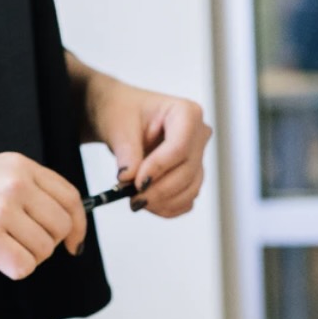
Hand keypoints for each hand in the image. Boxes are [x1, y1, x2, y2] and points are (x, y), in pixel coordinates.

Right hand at [0, 153, 85, 280]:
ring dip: (27, 257)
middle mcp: (16, 184)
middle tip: (24, 247)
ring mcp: (2, 209)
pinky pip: (23, 266)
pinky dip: (13, 269)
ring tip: (1, 248)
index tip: (73, 241)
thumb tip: (58, 218)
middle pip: (60, 227)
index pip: (70, 197)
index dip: (78, 224)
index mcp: (20, 166)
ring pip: (43, 250)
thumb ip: (24, 187)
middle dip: (47, 245)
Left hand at [81, 74, 211, 218]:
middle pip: (187, 171)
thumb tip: (129, 178)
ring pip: (190, 188)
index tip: (136, 183)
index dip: (159, 168)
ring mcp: (198, 156)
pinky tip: (149, 204)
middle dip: (159, 190)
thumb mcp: (118, 126)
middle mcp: (198, 134)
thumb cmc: (122, 111)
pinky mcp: (192, 175)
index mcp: (186, 112)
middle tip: (132, 198)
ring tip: (136, 201)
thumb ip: (126, 152)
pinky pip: (187, 199)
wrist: (121, 118)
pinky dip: (168, 207)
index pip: (180, 147)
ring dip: (163, 201)